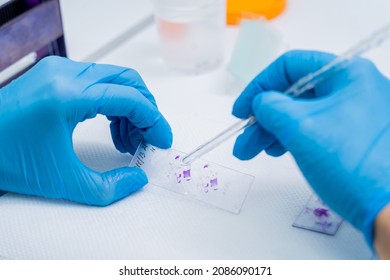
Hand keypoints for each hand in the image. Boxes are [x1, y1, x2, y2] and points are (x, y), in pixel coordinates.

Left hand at [0, 56, 171, 205]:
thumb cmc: (4, 157)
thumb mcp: (61, 181)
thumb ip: (108, 187)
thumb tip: (135, 180)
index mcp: (67, 96)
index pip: (130, 98)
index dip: (154, 120)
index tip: (161, 139)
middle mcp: (65, 75)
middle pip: (128, 81)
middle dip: (146, 111)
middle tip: (148, 139)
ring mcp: (59, 71)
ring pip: (115, 80)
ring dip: (130, 108)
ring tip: (127, 140)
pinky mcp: (55, 76)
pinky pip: (98, 83)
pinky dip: (112, 103)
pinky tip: (111, 127)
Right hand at [232, 50, 389, 245]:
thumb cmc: (352, 162)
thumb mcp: (300, 127)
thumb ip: (271, 107)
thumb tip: (260, 102)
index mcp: (346, 73)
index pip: (290, 66)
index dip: (259, 86)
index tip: (241, 111)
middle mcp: (352, 88)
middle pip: (294, 93)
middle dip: (263, 116)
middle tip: (244, 139)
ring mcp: (354, 112)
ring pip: (301, 112)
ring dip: (273, 130)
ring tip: (254, 151)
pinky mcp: (352, 135)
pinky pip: (313, 127)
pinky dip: (291, 137)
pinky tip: (277, 150)